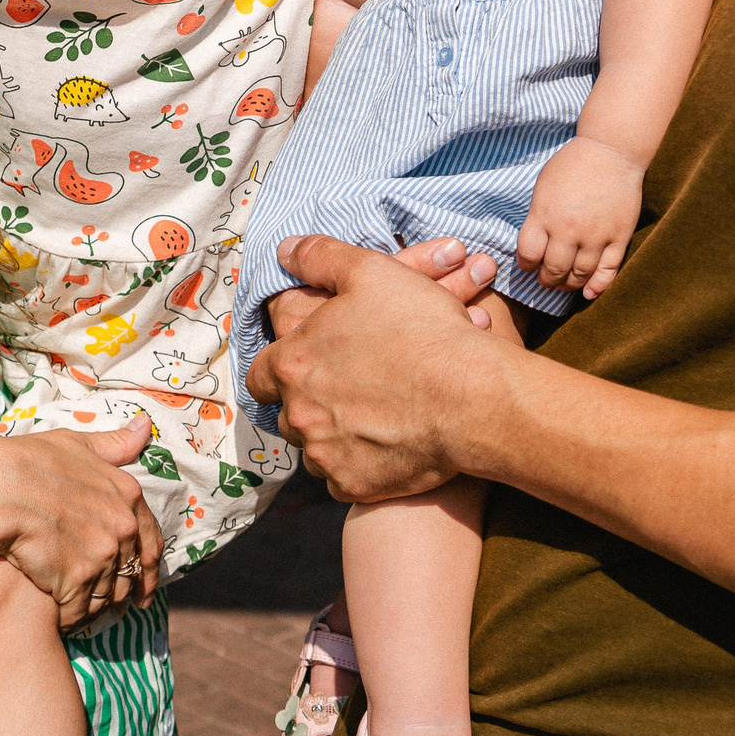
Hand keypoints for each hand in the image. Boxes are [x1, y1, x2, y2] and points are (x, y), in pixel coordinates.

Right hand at [0, 414, 161, 629]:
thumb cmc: (30, 461)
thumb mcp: (76, 444)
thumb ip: (114, 444)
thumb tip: (146, 425)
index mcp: (127, 496)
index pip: (150, 542)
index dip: (148, 568)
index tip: (144, 587)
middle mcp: (121, 527)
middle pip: (131, 574)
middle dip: (123, 592)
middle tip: (114, 607)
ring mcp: (100, 556)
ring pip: (107, 596)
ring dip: (96, 607)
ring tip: (83, 611)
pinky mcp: (75, 581)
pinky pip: (79, 611)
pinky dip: (71, 618)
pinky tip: (61, 617)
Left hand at [244, 236, 513, 502]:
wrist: (471, 397)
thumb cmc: (422, 331)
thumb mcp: (371, 272)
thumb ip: (321, 257)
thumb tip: (286, 250)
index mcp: (294, 362)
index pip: (262, 372)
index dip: (282, 368)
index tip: (302, 367)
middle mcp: (300, 413)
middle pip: (288, 412)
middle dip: (308, 403)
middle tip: (344, 391)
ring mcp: (326, 454)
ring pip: (314, 448)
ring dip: (331, 434)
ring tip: (368, 417)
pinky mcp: (355, 485)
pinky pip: (342, 479)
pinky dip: (357, 464)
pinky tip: (383, 446)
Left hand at [520, 136, 645, 298]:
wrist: (611, 152)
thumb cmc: (572, 166)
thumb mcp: (543, 187)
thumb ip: (538, 217)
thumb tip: (533, 247)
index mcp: (545, 215)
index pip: (528, 255)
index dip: (526, 265)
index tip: (528, 267)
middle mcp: (568, 229)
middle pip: (553, 269)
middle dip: (547, 280)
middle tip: (546, 281)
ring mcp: (596, 235)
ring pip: (580, 274)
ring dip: (569, 284)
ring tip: (565, 284)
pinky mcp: (619, 237)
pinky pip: (608, 270)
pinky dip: (598, 286)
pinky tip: (589, 293)